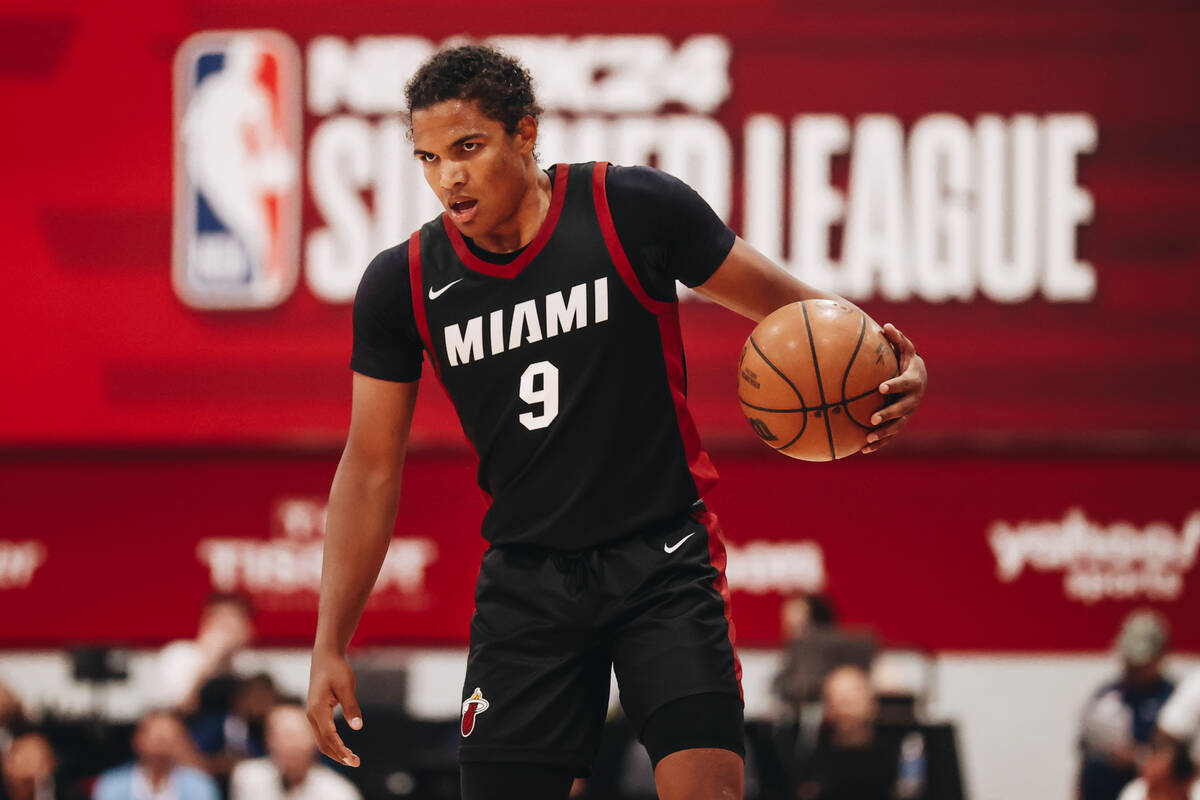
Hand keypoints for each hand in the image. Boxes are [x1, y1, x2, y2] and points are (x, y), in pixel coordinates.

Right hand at [306, 648, 362, 766]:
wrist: (325, 658)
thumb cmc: (337, 670)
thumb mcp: (347, 686)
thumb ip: (351, 707)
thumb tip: (358, 727)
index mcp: (318, 709)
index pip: (329, 737)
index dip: (341, 750)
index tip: (353, 760)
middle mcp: (311, 715)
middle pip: (323, 744)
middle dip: (339, 756)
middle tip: (356, 763)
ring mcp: (312, 715)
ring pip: (321, 741)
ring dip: (335, 752)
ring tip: (352, 759)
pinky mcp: (316, 714)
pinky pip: (322, 734)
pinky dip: (332, 744)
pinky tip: (343, 748)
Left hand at [861, 323, 925, 453]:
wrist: (919, 379)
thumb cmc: (906, 361)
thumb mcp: (905, 349)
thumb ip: (897, 339)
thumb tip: (886, 326)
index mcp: (913, 381)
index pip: (904, 383)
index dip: (894, 386)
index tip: (880, 388)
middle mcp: (913, 399)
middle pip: (901, 409)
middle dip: (888, 414)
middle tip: (872, 418)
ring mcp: (907, 413)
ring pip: (896, 426)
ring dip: (882, 433)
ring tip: (867, 438)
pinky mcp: (900, 423)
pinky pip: (890, 436)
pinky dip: (879, 443)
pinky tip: (863, 449)